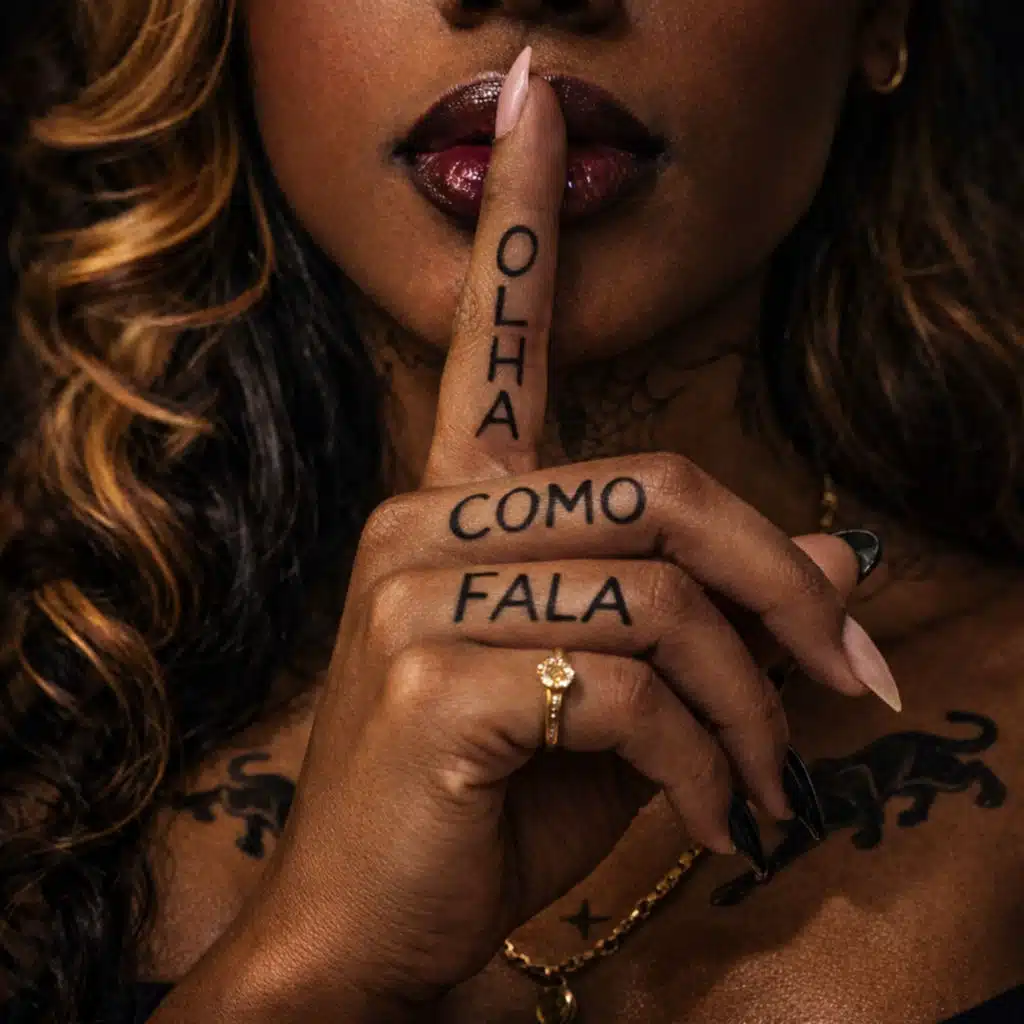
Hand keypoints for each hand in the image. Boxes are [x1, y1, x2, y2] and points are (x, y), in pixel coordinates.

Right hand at [230, 51, 895, 1018]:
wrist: (367, 927)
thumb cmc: (487, 805)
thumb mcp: (616, 699)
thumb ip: (701, 612)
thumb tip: (830, 551)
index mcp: (453, 507)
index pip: (494, 338)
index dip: (519, 217)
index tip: (531, 97)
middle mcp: (424, 522)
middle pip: (662, 488)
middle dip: (781, 589)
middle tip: (848, 680)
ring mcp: (416, 592)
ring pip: (662, 597)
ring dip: (750, 708)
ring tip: (768, 790)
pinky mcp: (436, 676)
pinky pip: (634, 689)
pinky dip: (710, 766)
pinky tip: (717, 828)